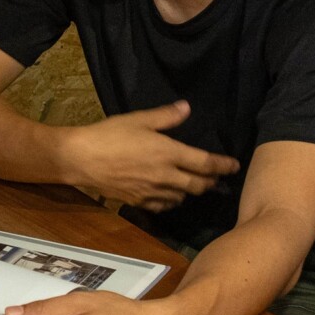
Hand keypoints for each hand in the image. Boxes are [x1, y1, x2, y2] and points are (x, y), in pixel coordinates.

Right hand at [55, 102, 239, 211]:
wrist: (80, 159)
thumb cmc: (109, 135)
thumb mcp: (139, 119)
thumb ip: (166, 116)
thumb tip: (186, 108)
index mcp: (168, 153)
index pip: (205, 163)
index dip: (223, 165)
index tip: (234, 166)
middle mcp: (165, 176)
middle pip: (198, 185)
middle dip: (210, 182)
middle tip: (216, 178)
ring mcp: (152, 192)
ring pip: (182, 197)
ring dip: (191, 191)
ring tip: (194, 185)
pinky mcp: (138, 202)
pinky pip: (162, 206)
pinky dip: (171, 201)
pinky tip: (170, 196)